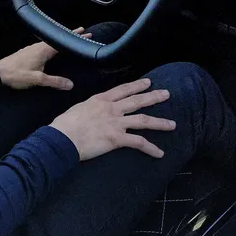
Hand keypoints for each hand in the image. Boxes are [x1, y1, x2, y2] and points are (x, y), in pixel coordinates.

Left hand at [0, 28, 90, 90]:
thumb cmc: (17, 74)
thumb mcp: (37, 80)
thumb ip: (54, 81)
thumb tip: (71, 84)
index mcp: (43, 50)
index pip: (62, 41)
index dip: (75, 37)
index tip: (86, 33)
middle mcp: (39, 46)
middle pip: (58, 39)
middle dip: (70, 36)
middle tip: (82, 34)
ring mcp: (33, 48)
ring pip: (51, 42)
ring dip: (61, 41)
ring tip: (69, 42)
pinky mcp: (28, 52)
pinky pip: (45, 46)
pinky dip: (53, 45)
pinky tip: (53, 51)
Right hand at [50, 78, 175, 160]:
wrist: (62, 138)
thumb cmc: (65, 126)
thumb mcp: (79, 109)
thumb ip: (90, 109)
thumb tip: (91, 112)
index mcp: (101, 100)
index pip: (123, 90)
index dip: (137, 86)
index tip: (148, 82)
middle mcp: (111, 109)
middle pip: (137, 101)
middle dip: (154, 97)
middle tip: (167, 94)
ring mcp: (116, 123)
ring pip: (143, 120)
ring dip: (160, 123)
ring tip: (172, 124)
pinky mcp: (117, 139)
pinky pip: (138, 143)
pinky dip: (151, 148)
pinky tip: (160, 153)